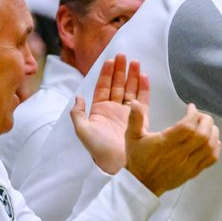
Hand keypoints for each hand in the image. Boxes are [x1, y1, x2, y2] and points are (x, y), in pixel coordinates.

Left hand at [71, 55, 147, 173]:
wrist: (117, 164)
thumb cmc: (99, 149)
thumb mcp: (82, 131)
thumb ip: (78, 113)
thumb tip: (77, 97)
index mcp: (99, 111)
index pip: (103, 87)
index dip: (106, 74)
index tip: (110, 60)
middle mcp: (113, 110)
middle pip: (117, 85)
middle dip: (120, 70)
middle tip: (124, 56)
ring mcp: (128, 114)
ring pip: (130, 90)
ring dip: (132, 76)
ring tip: (136, 62)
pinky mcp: (140, 119)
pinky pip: (143, 101)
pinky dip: (144, 89)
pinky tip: (144, 77)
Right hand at [125, 102, 220, 194]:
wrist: (142, 184)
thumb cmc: (138, 159)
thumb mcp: (132, 137)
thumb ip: (135, 118)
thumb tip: (134, 102)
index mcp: (165, 144)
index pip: (187, 127)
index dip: (193, 114)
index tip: (191, 108)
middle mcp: (178, 154)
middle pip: (202, 135)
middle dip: (206, 121)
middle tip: (201, 116)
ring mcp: (188, 164)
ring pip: (209, 147)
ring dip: (213, 133)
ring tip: (208, 126)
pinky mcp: (193, 172)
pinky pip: (211, 159)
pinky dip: (215, 148)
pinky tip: (212, 140)